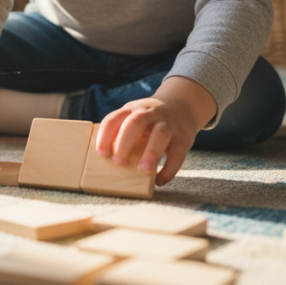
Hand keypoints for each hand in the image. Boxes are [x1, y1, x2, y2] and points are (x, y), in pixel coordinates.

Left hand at [95, 77, 215, 185]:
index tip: (102, 154)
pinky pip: (177, 153)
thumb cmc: (150, 118)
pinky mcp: (183, 137)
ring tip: (143, 170)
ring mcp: (168, 124)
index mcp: (132, 109)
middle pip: (135, 122)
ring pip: (160, 134)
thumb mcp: (135, 115)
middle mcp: (150, 113)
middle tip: (119, 162)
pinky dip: (169, 169)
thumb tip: (106, 158)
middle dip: (125, 142)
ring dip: (151, 152)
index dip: (105, 136)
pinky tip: (160, 180)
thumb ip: (122, 130)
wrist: (182, 105)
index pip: (114, 119)